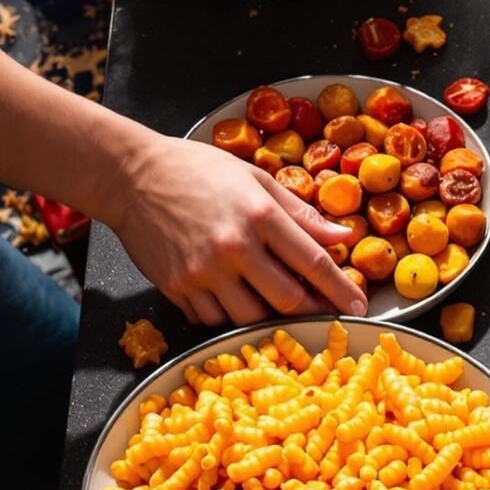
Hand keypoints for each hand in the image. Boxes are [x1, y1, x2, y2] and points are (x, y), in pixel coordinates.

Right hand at [111, 128, 362, 327]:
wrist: (130, 175)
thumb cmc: (196, 170)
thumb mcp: (254, 178)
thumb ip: (300, 213)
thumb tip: (342, 239)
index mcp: (259, 214)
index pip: (314, 263)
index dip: (342, 291)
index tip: (359, 308)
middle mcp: (233, 247)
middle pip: (288, 301)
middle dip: (310, 311)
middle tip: (321, 311)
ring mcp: (203, 272)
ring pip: (251, 318)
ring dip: (268, 316)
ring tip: (271, 301)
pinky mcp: (177, 288)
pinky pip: (214, 319)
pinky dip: (228, 315)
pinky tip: (230, 295)